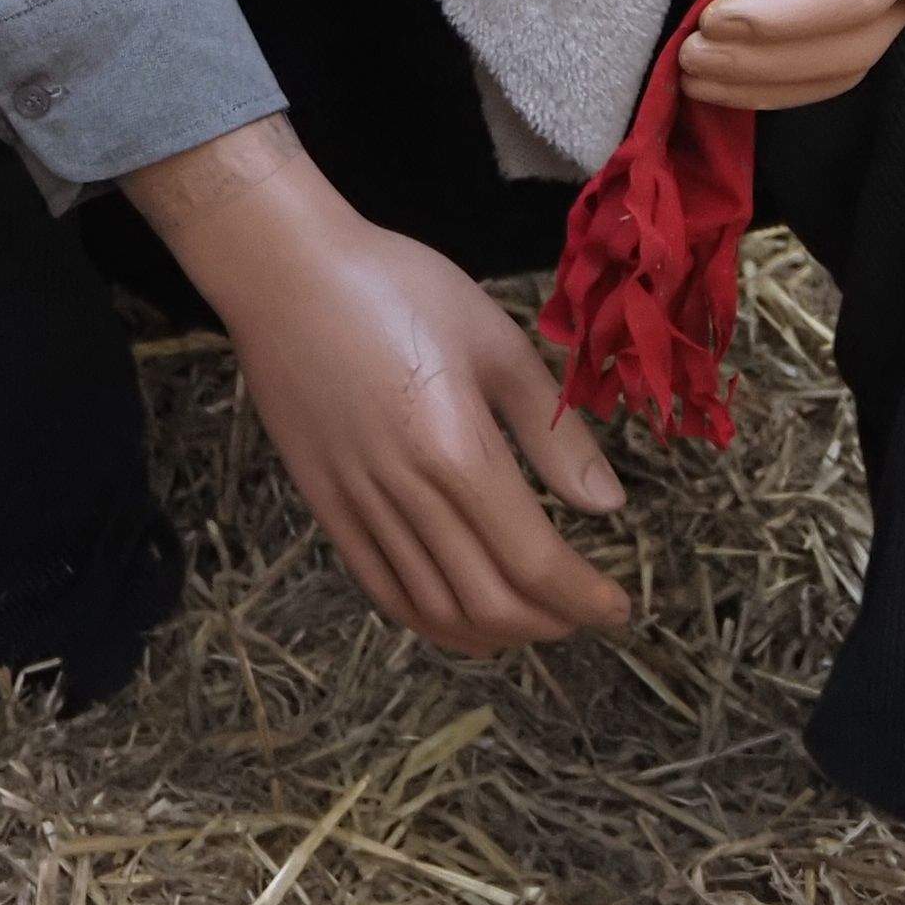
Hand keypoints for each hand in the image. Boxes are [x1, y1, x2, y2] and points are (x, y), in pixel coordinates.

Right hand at [125, 116, 630, 652]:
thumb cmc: (398, 287)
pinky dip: (430, 621)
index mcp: (456, 449)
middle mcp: (405, 493)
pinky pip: (381, 589)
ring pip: (434, 609)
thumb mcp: (495, 340)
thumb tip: (608, 505)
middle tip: (585, 611)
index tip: (619, 606)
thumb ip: (552, 431)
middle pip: (488, 600)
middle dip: (549, 622)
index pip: (534, 561)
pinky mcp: (324, 505)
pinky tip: (463, 614)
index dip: (584, 598)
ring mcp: (357, 505)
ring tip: (534, 619)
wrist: (285, 272)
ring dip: (495, 632)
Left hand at [668, 0, 904, 113]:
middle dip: (766, 62)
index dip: (788, 20)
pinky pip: (831, 46)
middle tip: (690, 57)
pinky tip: (727, 72)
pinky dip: (781, 72)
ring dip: (767, 79)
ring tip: (693, 72)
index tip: (720, 16)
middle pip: (846, 47)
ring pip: (837, 59)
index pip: (860, 0)